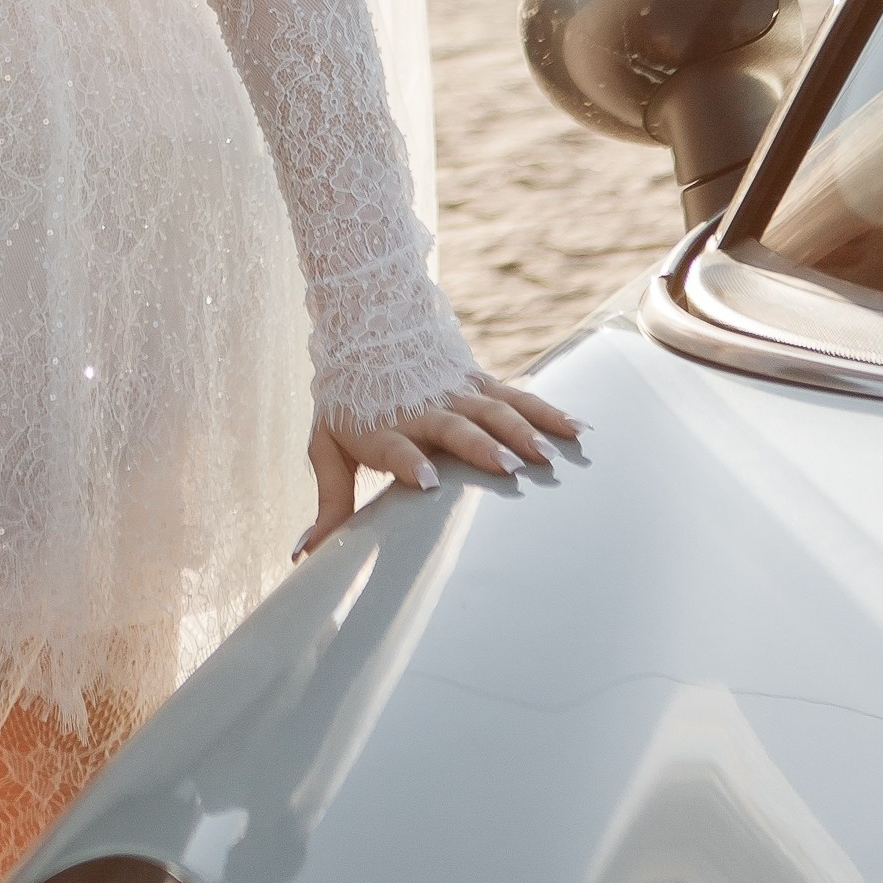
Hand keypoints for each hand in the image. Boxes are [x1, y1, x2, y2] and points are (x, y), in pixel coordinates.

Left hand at [295, 374, 585, 558]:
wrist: (367, 327)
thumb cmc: (348, 401)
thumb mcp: (327, 446)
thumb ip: (329, 500)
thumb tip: (304, 555)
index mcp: (382, 427)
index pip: (394, 446)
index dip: (409, 462)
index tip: (426, 482)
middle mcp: (423, 408)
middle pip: (454, 427)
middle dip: (479, 447)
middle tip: (507, 470)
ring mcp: (456, 393)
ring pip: (494, 410)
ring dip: (520, 431)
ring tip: (547, 457)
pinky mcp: (481, 384)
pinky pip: (519, 397)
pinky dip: (548, 412)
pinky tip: (578, 431)